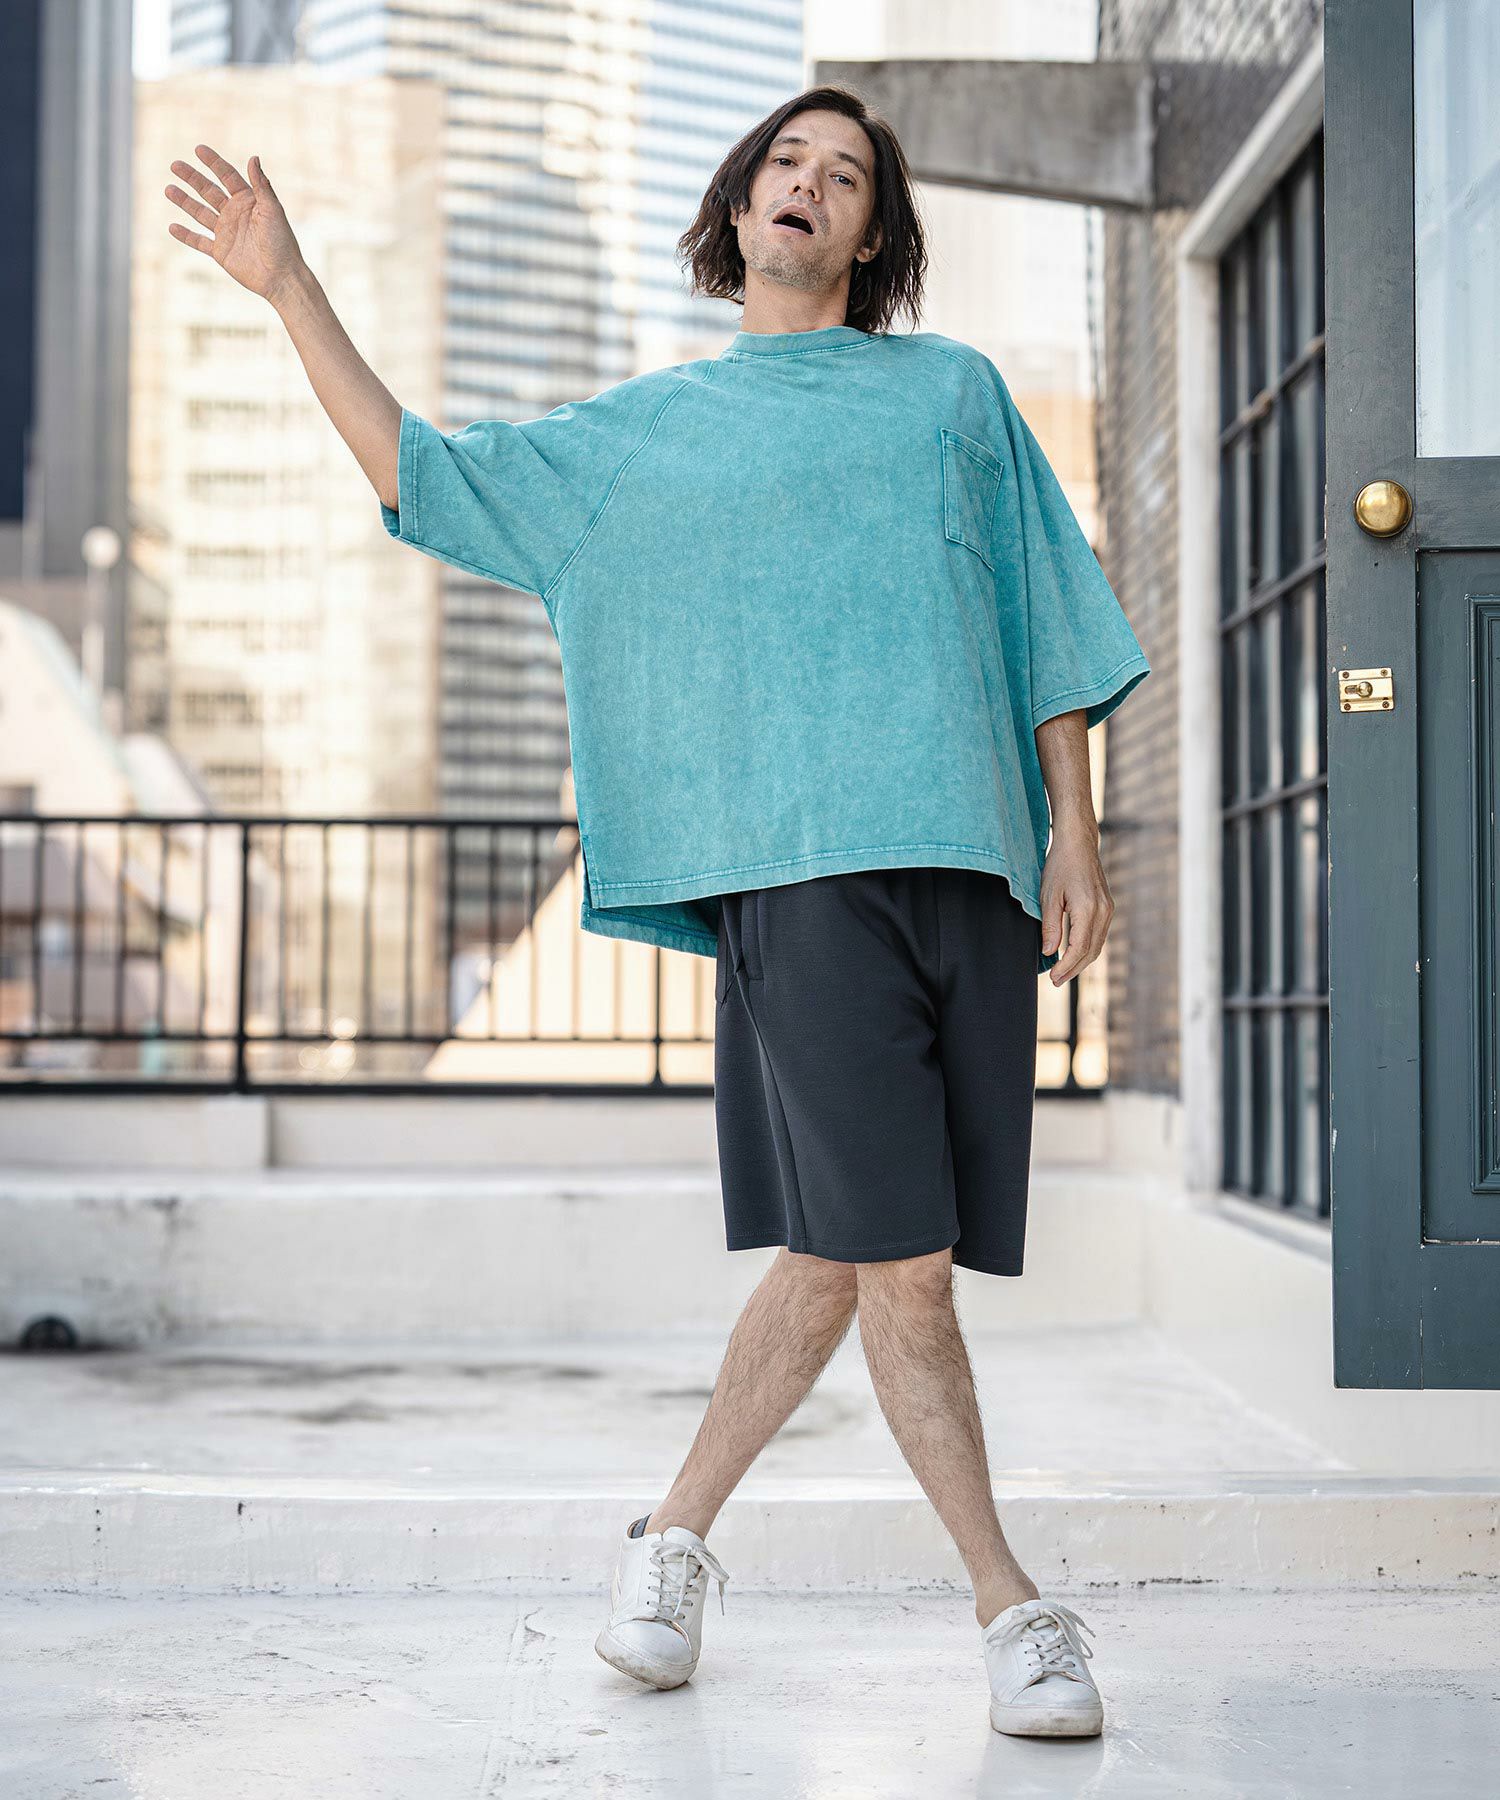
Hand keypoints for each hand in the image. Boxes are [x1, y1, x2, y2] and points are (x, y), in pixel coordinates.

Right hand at [165, 144, 306, 303]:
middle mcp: (235, 214)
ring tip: (169, 189)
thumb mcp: (273, 210)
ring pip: (200, 212)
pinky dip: (186, 235)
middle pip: (209, 191)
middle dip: (192, 178)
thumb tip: (253, 157)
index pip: (227, 176)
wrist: (280, 277)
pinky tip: (172, 227)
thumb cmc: (281, 242)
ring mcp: (226, 232)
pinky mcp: (220, 252)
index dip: (213, 162)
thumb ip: (261, 185)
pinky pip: (199, 242)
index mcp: (248, 201)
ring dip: (184, 201)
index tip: (198, 149)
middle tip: (175, 165)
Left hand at [1039, 818, 1113, 985]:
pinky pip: (1099, 936)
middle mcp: (1103, 912)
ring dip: (1081, 962)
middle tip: (1056, 981)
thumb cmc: (1060, 865)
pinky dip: (1087, 949)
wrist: (1078, 844)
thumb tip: (1049, 952)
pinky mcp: (1107, 908)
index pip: (1079, 948)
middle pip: (1091, 951)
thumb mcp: (1048, 896)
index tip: (1053, 976)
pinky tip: (1073, 954)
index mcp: (1088, 908)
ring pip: (1097, 946)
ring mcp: (1108, 910)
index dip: (1066, 966)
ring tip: (1062, 972)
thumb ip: (1050, 926)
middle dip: (1073, 969)